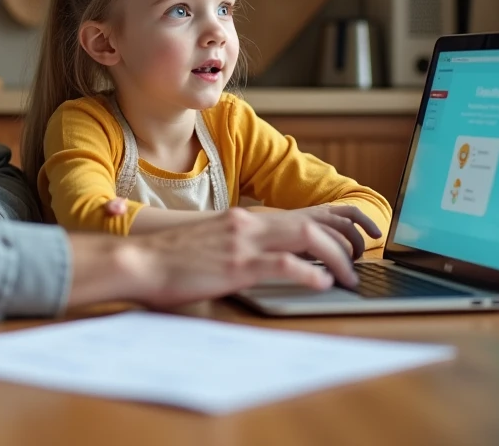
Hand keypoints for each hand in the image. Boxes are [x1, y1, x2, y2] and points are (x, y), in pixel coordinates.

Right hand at [104, 198, 378, 259]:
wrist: (138, 260)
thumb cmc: (168, 261)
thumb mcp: (210, 248)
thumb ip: (236, 250)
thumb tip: (260, 266)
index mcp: (243, 219)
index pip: (299, 214)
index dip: (332, 223)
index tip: (354, 239)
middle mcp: (248, 223)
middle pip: (312, 222)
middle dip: (345, 240)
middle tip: (360, 262)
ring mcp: (243, 241)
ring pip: (307, 237)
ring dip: (336, 257)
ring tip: (349, 278)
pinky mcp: (235, 263)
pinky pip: (283, 264)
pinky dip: (310, 273)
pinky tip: (322, 284)